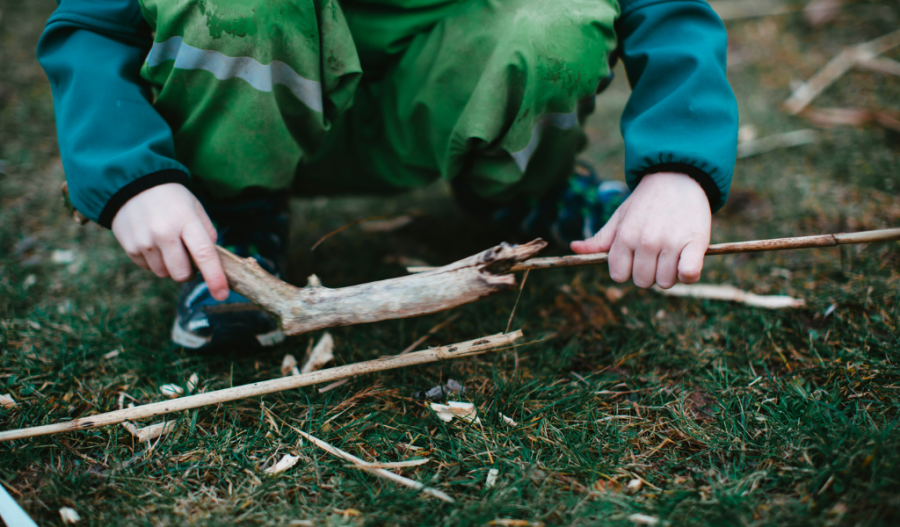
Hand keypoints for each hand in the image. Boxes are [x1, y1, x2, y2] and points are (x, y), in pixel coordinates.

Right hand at [111, 183, 229, 299]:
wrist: (130, 184)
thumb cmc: (171, 198)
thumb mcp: (194, 207)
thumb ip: (207, 233)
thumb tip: (213, 261)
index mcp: (186, 221)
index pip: (204, 254)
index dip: (215, 277)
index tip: (222, 295)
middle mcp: (164, 233)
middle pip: (182, 273)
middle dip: (189, 273)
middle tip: (188, 258)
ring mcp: (145, 242)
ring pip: (164, 274)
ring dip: (170, 266)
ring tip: (168, 245)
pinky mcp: (130, 247)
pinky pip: (149, 268)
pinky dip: (155, 261)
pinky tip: (153, 242)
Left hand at [570, 172, 710, 288]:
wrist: (677, 176)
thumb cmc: (646, 201)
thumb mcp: (620, 216)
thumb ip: (600, 238)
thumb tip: (574, 247)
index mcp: (625, 236)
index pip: (618, 275)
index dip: (627, 270)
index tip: (635, 258)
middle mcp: (646, 242)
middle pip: (642, 281)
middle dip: (648, 273)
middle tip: (656, 255)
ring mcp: (671, 243)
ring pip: (665, 282)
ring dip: (669, 274)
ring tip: (672, 254)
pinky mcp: (695, 243)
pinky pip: (688, 275)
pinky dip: (688, 274)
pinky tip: (687, 262)